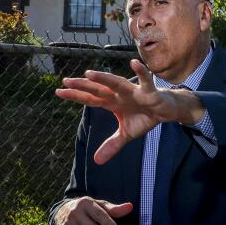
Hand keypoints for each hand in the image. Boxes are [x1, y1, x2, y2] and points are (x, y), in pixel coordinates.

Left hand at [55, 59, 204, 163]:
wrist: (166, 111)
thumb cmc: (145, 117)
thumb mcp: (127, 134)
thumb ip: (112, 145)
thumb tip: (97, 161)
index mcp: (112, 102)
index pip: (91, 98)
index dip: (76, 95)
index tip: (58, 91)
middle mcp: (120, 94)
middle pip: (99, 89)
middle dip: (84, 86)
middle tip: (66, 81)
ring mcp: (134, 91)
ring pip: (117, 83)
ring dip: (104, 78)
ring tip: (89, 74)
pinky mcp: (149, 92)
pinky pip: (145, 81)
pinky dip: (141, 72)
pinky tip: (134, 63)